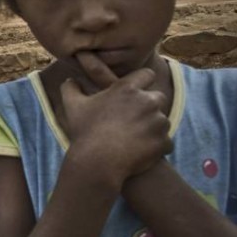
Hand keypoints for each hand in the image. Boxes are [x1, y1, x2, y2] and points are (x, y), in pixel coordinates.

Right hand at [60, 52, 171, 187]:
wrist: (97, 161)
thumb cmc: (85, 131)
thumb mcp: (72, 106)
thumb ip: (70, 88)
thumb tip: (70, 80)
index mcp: (128, 89)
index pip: (147, 75)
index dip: (142, 82)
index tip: (135, 93)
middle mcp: (147, 101)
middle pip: (159, 97)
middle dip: (150, 106)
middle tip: (134, 119)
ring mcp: (158, 122)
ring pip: (163, 120)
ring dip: (153, 127)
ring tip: (135, 138)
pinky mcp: (163, 142)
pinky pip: (166, 142)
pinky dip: (157, 147)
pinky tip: (142, 152)